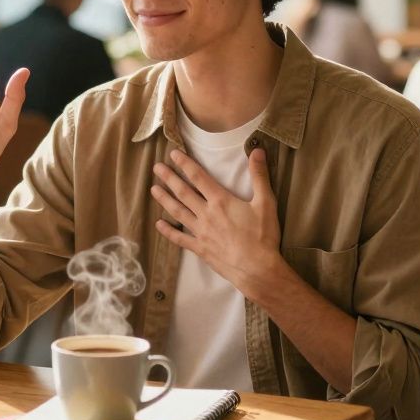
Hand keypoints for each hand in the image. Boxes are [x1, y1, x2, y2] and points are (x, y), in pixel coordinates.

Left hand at [150, 148, 286, 300]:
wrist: (257, 270)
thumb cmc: (263, 237)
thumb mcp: (266, 203)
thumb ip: (260, 176)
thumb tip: (257, 150)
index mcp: (220, 201)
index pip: (198, 177)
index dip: (185, 164)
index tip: (173, 154)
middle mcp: (206, 214)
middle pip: (183, 192)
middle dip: (169, 178)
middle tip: (156, 167)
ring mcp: (200, 232)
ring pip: (178, 212)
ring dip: (164, 199)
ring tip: (153, 189)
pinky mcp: (200, 248)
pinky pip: (180, 238)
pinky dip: (168, 231)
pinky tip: (159, 225)